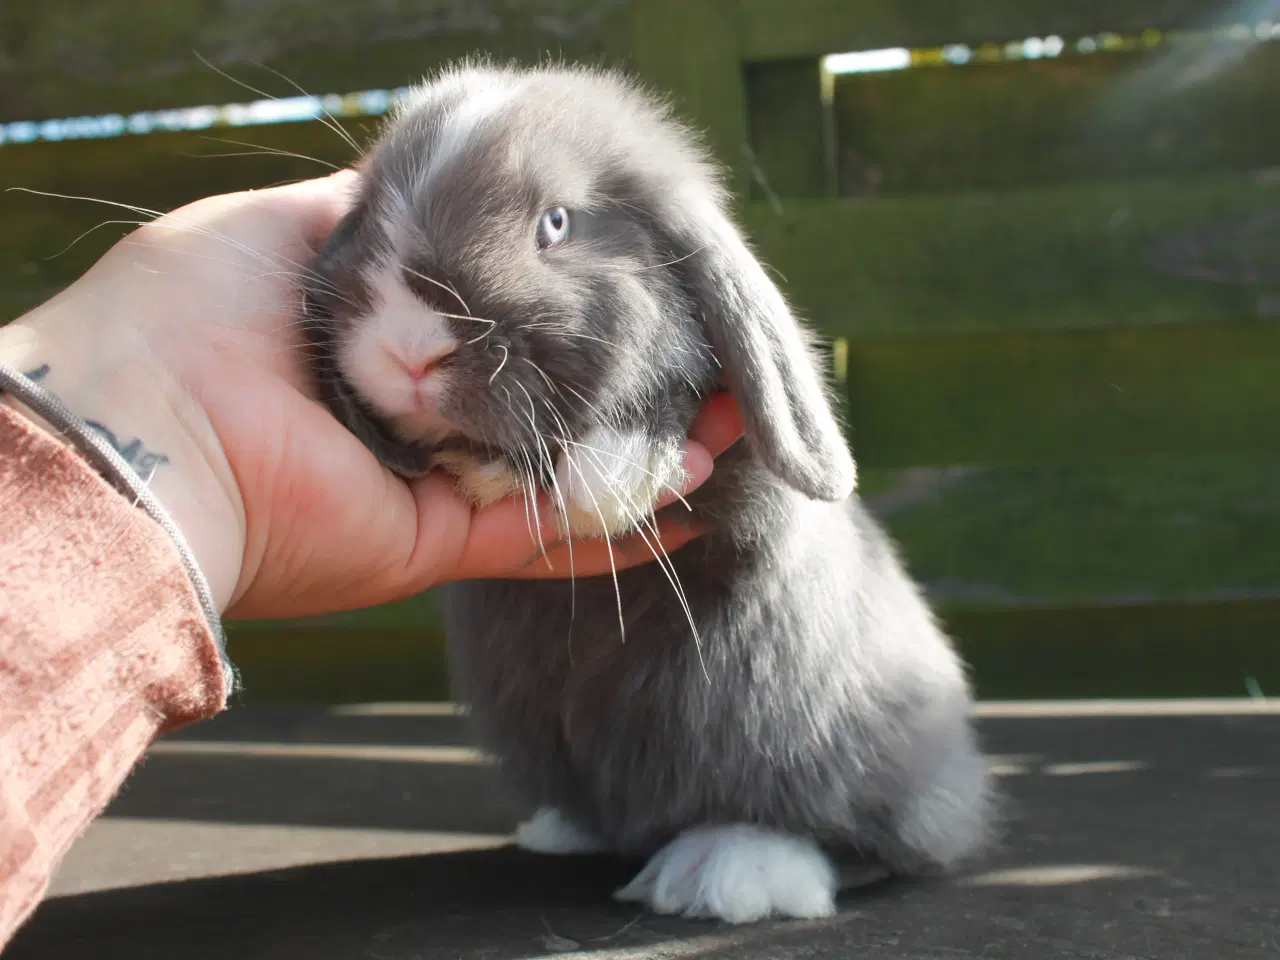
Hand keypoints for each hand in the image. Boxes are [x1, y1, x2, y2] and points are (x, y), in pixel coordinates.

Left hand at [0, 171, 743, 619]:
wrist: (146, 420)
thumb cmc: (195, 308)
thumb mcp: (294, 226)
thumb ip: (378, 216)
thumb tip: (437, 182)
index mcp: (378, 349)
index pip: (497, 333)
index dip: (570, 315)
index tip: (640, 290)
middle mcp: (411, 423)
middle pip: (544, 408)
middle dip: (630, 390)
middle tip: (714, 367)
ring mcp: (429, 489)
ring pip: (562, 475)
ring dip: (648, 457)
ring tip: (731, 429)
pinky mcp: (437, 542)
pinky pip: (544, 535)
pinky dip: (616, 523)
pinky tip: (688, 496)